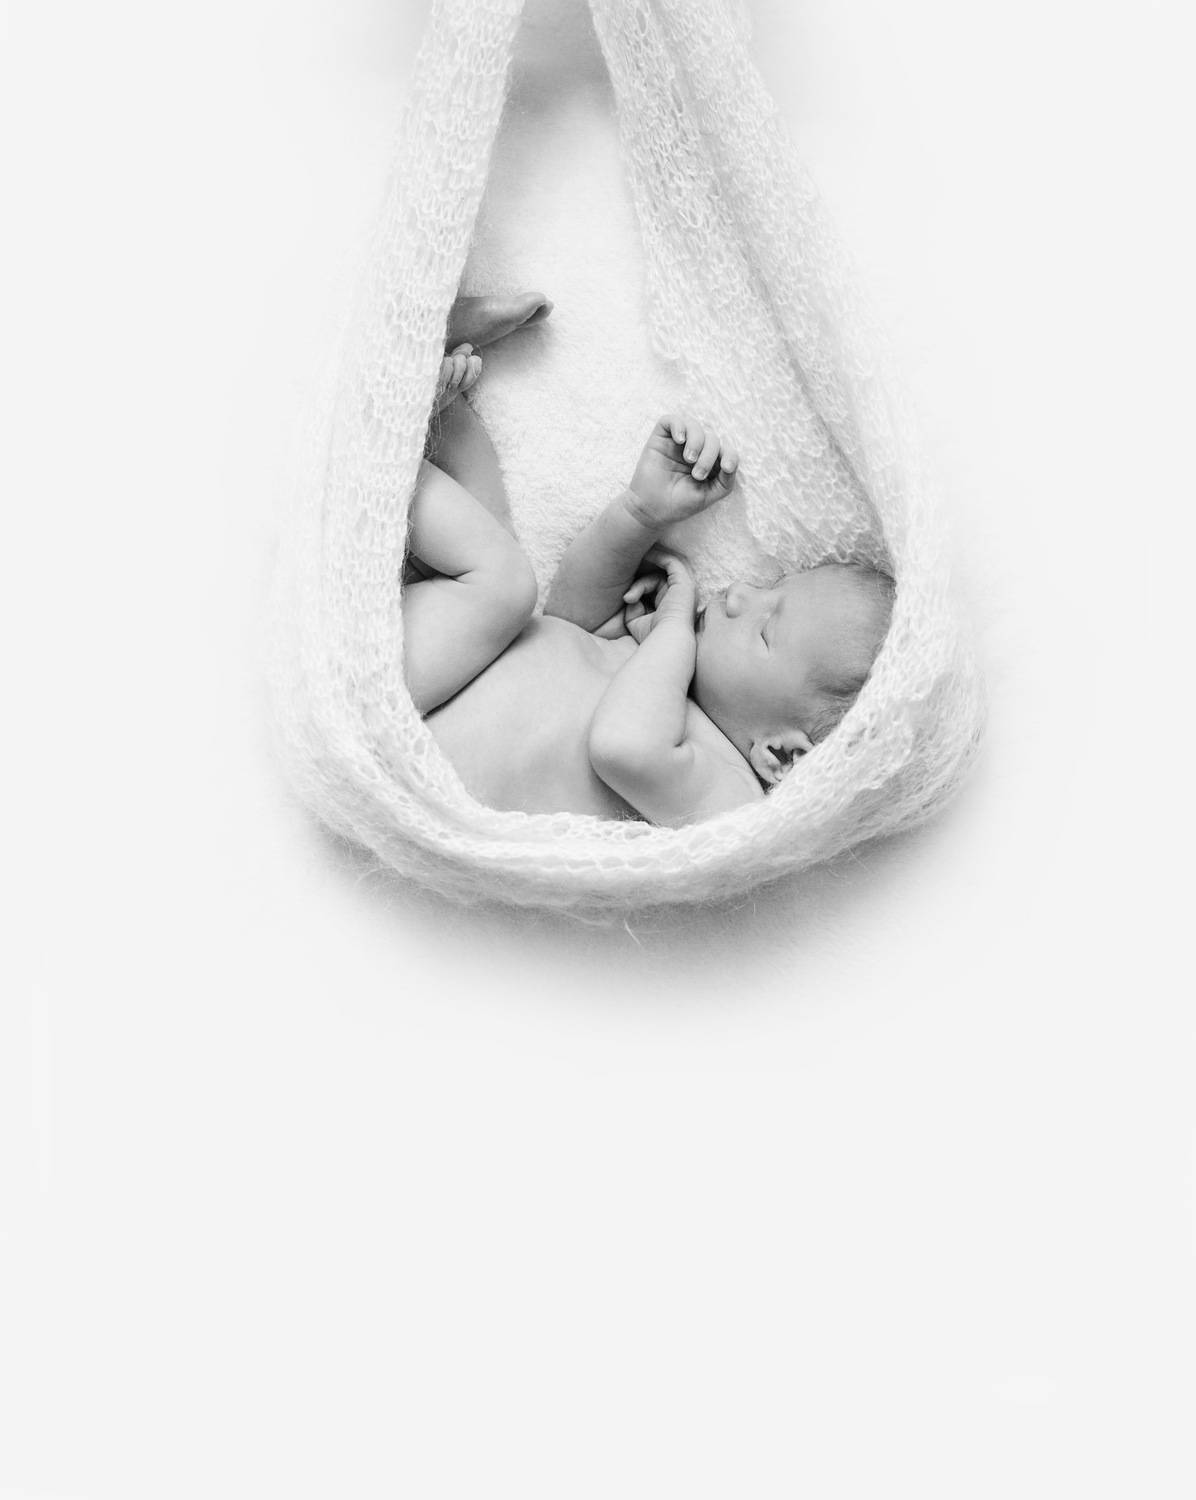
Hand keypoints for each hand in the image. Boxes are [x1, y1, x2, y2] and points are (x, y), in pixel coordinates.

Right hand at [627, 414, 738, 528]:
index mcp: (709, 463)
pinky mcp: (660, 438)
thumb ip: (725, 481)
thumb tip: (730, 463)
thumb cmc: (680, 504)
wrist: (652, 510)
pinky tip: (679, 440)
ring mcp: (677, 443)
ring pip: (694, 426)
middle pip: (712, 438)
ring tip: (689, 459)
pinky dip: (679, 426)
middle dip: (709, 454)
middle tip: (698, 474)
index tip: (726, 467)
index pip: (726, 450)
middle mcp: (695, 450)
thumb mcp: (708, 495)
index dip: (730, 455)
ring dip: (697, 441)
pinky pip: (671, 420)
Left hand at [631, 548, 695, 629]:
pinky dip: (657, 556)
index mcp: (672, 605)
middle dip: (642, 579)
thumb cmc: (652, 635)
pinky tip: (644, 556)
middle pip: (658, 578)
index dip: (639, 589)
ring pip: (661, 571)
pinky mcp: (684, 581)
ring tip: (632, 575)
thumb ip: (633, 604)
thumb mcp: (635, 618)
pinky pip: (671, 561)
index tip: (625, 599)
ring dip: (646, 571)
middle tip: (627, 581)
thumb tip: (629, 595)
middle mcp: (681, 595)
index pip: (655, 588)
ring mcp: (685, 587)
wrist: (666, 640)